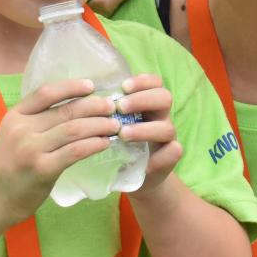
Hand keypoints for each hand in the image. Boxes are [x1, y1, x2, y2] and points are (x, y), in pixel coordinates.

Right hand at [0, 79, 119, 227]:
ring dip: (100, 125)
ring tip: (115, 125)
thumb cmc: (7, 166)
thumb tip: (75, 107)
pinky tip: (105, 143)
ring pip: (74, 129)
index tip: (91, 86)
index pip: (46, 92)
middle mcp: (22, 129)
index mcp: (15, 116)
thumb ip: (36, 120)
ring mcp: (32, 149)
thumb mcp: (13, 134)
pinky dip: (94, 144)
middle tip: (112, 107)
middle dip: (94, 106)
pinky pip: (76, 151)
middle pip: (66, 110)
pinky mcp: (43, 169)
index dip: (72, 86)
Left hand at [109, 75, 182, 191]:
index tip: (123, 87)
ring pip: (168, 127)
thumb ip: (105, 111)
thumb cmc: (119, 144)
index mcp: (147, 104)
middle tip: (120, 108)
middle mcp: (160, 117)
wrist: (136, 175)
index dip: (142, 81)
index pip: (154, 82)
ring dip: (145, 129)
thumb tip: (82, 96)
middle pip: (164, 98)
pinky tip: (146, 163)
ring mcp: (167, 138)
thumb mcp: (113, 124)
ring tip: (123, 135)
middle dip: (142, 100)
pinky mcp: (169, 158)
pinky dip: (161, 156)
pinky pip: (174, 152)